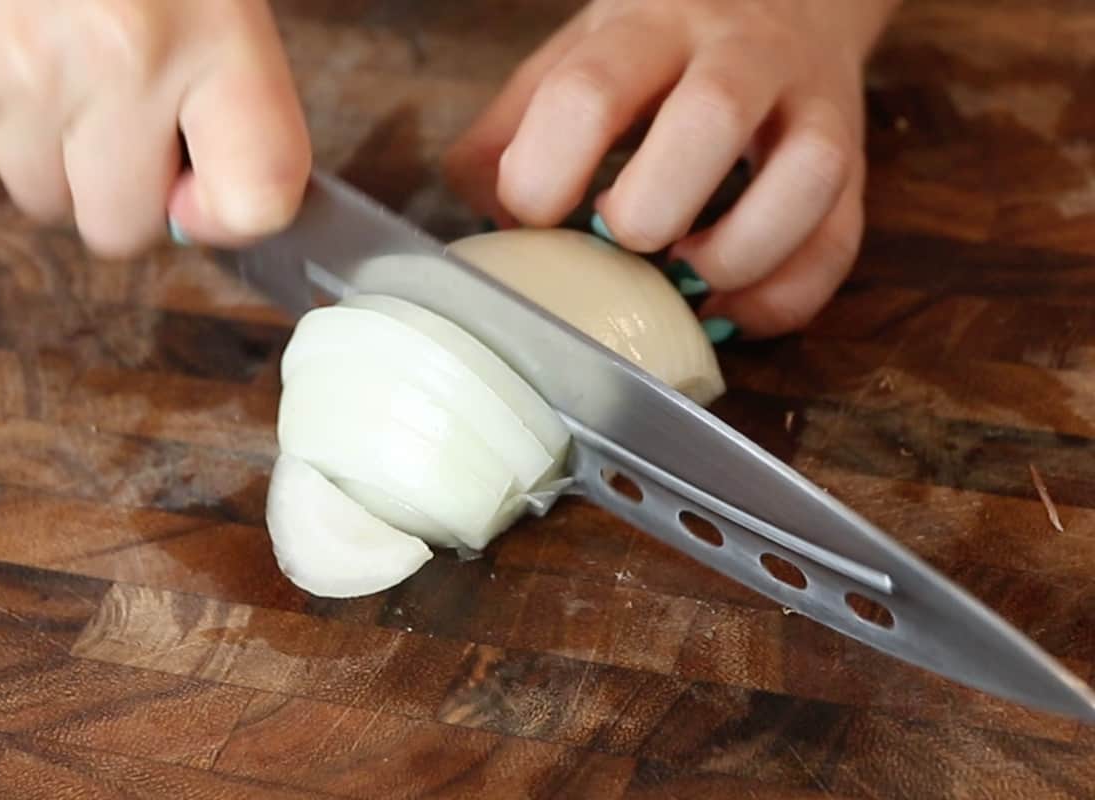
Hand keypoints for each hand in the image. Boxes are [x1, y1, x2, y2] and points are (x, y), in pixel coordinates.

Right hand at [0, 0, 310, 256]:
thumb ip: (238, 108)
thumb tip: (198, 213)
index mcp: (203, 38)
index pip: (256, 198)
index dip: (233, 212)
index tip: (209, 184)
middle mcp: (104, 66)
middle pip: (121, 229)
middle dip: (129, 188)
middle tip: (129, 107)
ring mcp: (4, 71)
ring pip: (41, 197)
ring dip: (60, 154)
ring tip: (69, 59)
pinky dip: (1, 117)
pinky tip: (18, 43)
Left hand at [446, 0, 900, 337]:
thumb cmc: (663, 44)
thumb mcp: (580, 54)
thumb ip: (517, 121)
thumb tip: (473, 203)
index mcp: (648, 26)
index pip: (592, 88)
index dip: (547, 169)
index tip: (529, 216)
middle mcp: (738, 56)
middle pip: (712, 117)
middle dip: (652, 206)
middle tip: (618, 241)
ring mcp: (809, 106)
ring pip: (808, 176)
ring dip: (738, 253)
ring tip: (685, 280)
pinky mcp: (855, 165)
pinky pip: (838, 241)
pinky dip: (781, 297)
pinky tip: (727, 309)